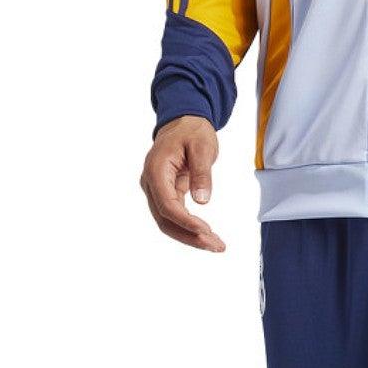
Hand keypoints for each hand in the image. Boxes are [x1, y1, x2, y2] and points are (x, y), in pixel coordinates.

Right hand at [140, 116, 225, 251]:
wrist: (183, 122)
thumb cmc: (192, 131)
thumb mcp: (202, 147)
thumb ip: (202, 173)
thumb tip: (202, 201)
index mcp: (156, 170)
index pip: (167, 205)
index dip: (185, 222)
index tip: (206, 230)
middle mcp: (151, 183)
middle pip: (165, 220)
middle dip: (190, 236)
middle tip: (216, 245)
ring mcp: (156, 190)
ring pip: (168, 222)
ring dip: (190, 236)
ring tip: (216, 245)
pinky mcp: (166, 194)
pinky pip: (175, 216)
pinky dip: (190, 227)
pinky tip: (207, 236)